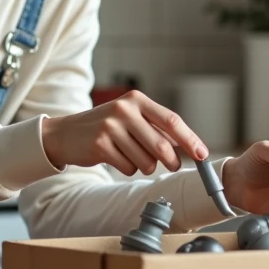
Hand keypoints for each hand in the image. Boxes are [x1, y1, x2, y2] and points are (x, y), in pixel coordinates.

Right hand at [41, 90, 206, 174]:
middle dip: (171, 160)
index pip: (171, 120)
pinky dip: (127, 168)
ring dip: (144, 166)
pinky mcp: (100, 145)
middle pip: (162, 145)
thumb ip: (155, 128)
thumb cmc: (105, 127)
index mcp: (136, 99)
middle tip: (172, 165)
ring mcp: (111, 127)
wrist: (65, 133)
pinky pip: (128, 168)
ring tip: (131, 156)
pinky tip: (115, 158)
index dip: (189, 139)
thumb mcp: (130, 118)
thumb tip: (186, 146)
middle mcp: (124, 109)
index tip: (202, 154)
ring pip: (146, 161)